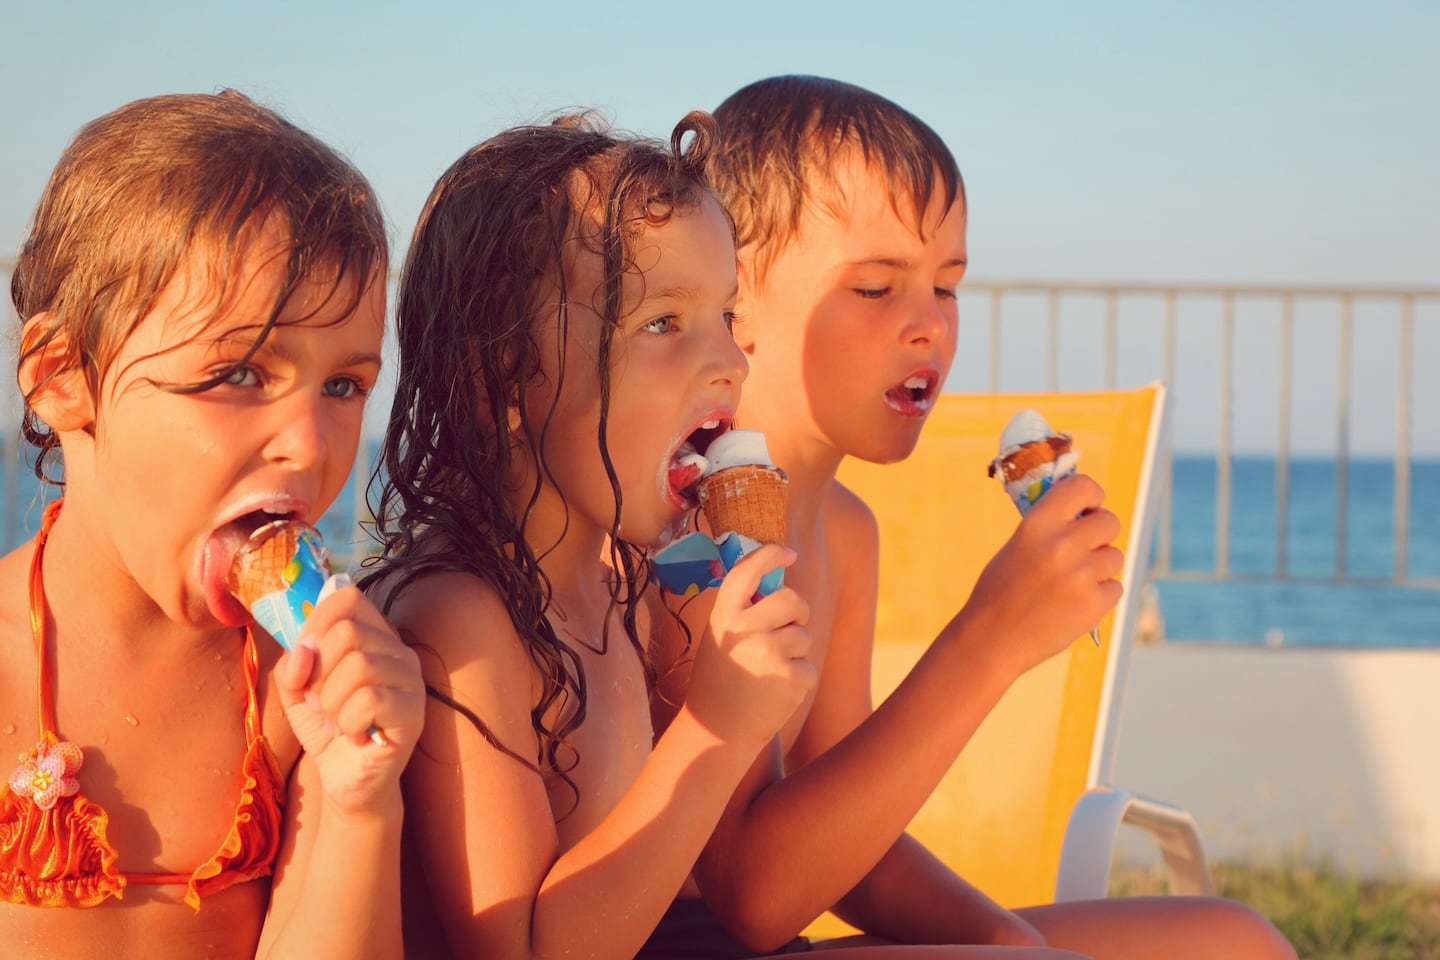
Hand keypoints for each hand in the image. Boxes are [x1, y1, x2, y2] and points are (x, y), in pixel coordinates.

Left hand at [275, 580, 423, 813]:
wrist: (346, 780)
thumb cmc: (327, 728)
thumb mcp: (296, 691)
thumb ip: (292, 664)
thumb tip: (303, 650)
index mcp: (373, 636)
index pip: (347, 598)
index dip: (316, 624)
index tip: (305, 659)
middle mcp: (398, 651)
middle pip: (348, 632)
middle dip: (318, 672)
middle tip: (319, 701)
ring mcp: (411, 681)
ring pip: (359, 666)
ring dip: (331, 701)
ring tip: (334, 719)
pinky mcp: (414, 713)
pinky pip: (371, 700)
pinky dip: (346, 721)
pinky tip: (352, 733)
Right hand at [685, 544, 814, 748]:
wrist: (717, 731)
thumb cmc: (721, 680)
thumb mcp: (719, 638)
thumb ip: (743, 612)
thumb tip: (779, 584)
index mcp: (724, 616)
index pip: (747, 571)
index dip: (770, 555)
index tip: (789, 553)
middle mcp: (745, 629)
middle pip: (793, 600)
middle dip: (797, 614)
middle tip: (786, 632)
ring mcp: (769, 653)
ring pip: (804, 635)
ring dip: (795, 652)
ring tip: (769, 673)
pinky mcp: (791, 677)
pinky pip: (809, 665)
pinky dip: (799, 679)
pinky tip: (776, 692)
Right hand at [966, 473, 1122, 676]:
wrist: (991, 640)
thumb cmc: (999, 591)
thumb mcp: (1017, 546)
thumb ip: (1050, 527)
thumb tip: (1083, 511)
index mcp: (1038, 523)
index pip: (1083, 487)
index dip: (1091, 497)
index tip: (1087, 508)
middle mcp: (1063, 544)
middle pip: (1109, 522)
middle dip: (1100, 534)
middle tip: (1083, 548)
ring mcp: (1081, 575)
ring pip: (1114, 557)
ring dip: (1100, 567)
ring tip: (1071, 582)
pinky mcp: (1094, 604)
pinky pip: (1114, 587)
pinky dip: (1100, 595)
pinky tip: (1074, 603)